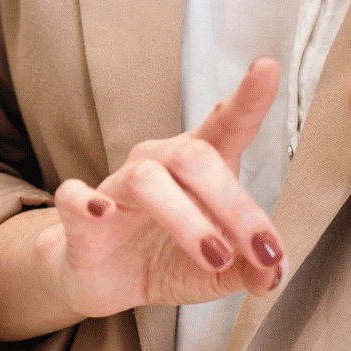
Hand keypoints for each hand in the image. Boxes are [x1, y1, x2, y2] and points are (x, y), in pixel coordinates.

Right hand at [16, 59, 288, 329]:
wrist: (108, 282)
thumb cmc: (167, 259)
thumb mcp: (219, 273)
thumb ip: (250, 269)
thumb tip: (275, 274)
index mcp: (199, 167)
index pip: (226, 124)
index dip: (247, 98)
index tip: (267, 68)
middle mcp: (159, 164)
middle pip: (195, 158)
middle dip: (236, 205)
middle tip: (264, 251)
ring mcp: (118, 187)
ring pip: (148, 181)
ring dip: (188, 220)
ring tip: (215, 257)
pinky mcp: (80, 217)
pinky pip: (74, 196)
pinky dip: (86, 201)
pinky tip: (101, 211)